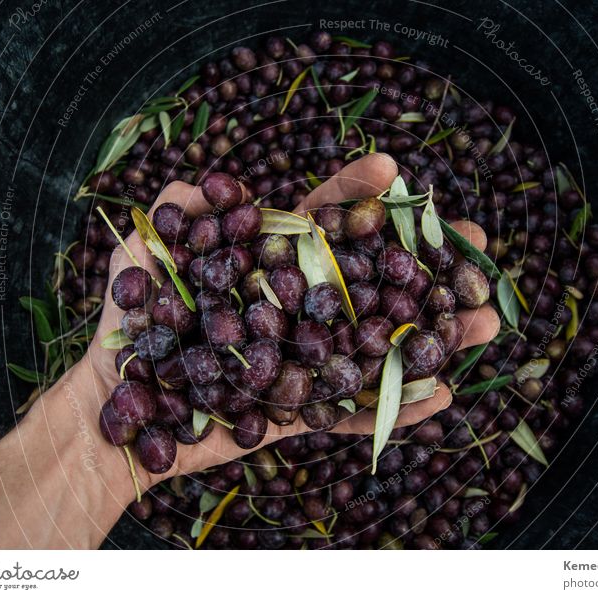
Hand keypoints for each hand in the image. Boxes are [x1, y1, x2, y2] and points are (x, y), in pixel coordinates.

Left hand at [70, 152, 499, 490]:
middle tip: (477, 244)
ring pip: (376, 346)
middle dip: (423, 263)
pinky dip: (395, 410)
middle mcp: (295, 308)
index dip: (355, 195)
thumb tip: (220, 185)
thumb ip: (180, 210)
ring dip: (432, 336)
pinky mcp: (297, 411)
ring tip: (487, 321)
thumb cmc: (124, 324)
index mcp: (266, 264)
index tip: (390, 170)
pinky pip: (350, 412)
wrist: (110, 408)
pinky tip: (445, 398)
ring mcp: (302, 360)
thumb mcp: (140, 253)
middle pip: (369, 281)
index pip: (319, 221)